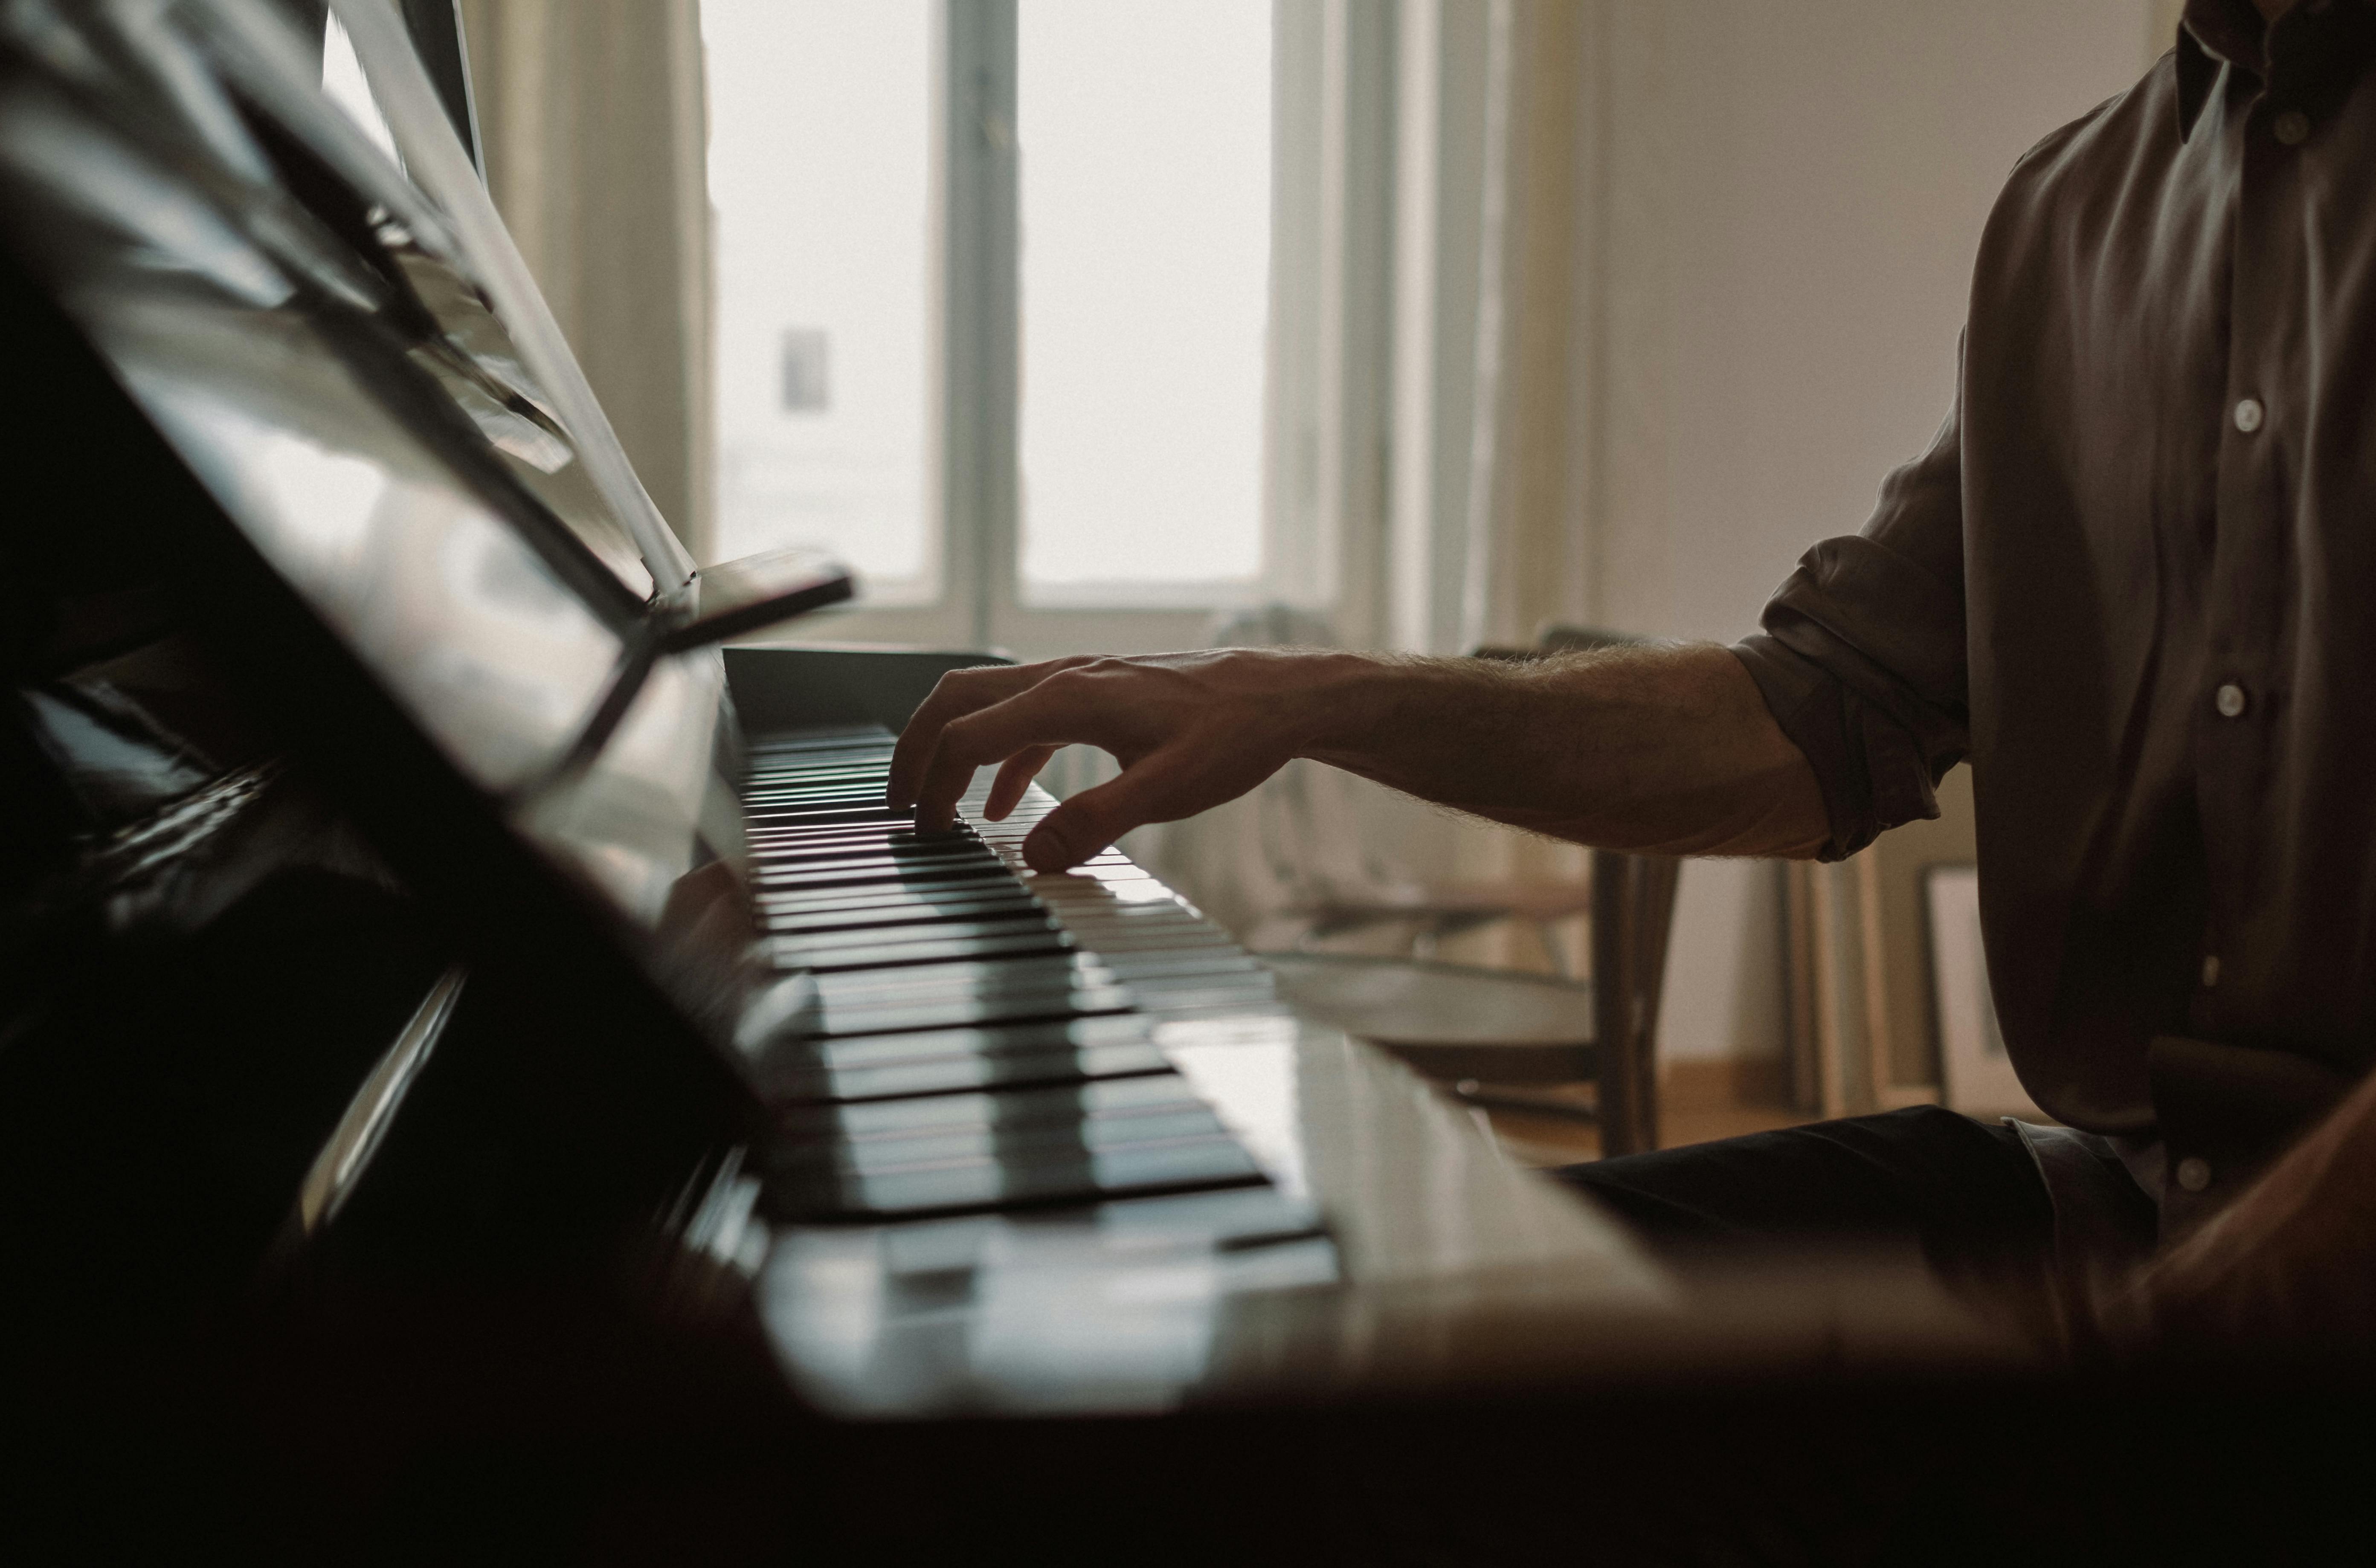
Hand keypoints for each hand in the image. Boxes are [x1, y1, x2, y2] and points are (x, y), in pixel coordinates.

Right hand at [886, 649, 1360, 871]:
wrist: (1282, 697)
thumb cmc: (1233, 737)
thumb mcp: (1167, 790)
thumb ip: (1094, 823)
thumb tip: (1031, 859)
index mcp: (1069, 698)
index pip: (969, 734)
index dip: (934, 784)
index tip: (924, 833)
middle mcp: (1065, 678)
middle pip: (959, 699)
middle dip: (917, 749)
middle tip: (896, 805)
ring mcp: (1080, 682)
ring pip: (989, 703)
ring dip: (954, 750)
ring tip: (935, 806)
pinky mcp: (1099, 696)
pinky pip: (1028, 721)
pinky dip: (1002, 758)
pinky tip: (1005, 806)